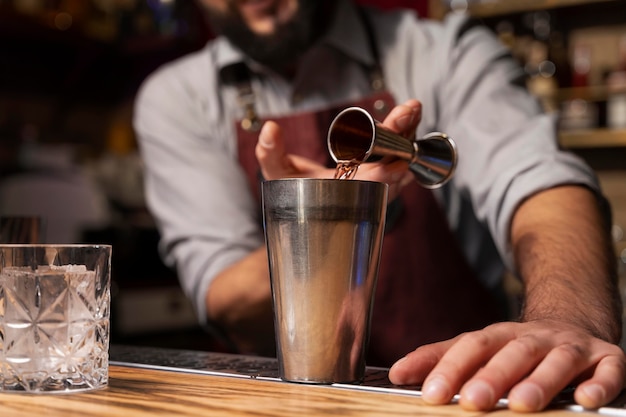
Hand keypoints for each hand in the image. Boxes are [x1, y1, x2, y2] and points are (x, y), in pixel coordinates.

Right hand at [255, 100, 420, 199]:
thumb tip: (270, 128)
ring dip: (408, 134)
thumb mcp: (278, 175)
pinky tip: (410, 115)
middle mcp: (368, 193)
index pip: (370, 186)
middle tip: (405, 113)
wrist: (311, 207)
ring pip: (403, 160)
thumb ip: (271, 154)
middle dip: (400, 139)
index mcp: (345, 196)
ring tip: (411, 109)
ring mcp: (381, 185)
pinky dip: (407, 135)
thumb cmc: (294, 193)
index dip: (385, 171)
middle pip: (394, 167)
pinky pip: (402, 155)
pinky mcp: (387, 173)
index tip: (396, 156)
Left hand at [388, 320, 625, 411]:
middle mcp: (534, 338)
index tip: (428, 393)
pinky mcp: (607, 358)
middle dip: (492, 377)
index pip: (471, 347)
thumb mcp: (478, 348)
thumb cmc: (516, 348)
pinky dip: (600, 384)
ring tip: (523, 403)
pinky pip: (608, 370)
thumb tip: (395, 374)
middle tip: (472, 401)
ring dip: (541, 381)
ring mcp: (571, 346)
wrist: (572, 325)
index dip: (450, 368)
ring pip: (556, 360)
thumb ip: (439, 359)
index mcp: (499, 335)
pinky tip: (586, 400)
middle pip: (512, 353)